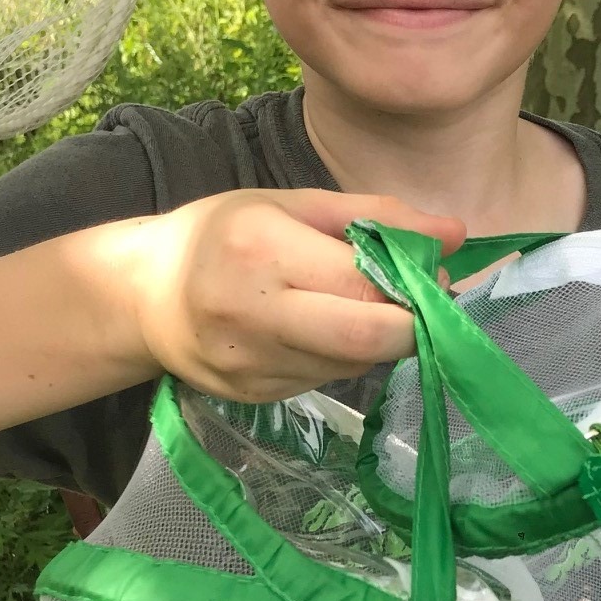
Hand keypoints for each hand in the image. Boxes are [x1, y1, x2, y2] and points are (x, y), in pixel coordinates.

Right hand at [122, 187, 464, 401]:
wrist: (143, 295)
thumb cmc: (223, 234)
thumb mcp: (293, 204)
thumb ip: (377, 216)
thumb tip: (457, 235)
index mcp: (262, 249)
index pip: (365, 282)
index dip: (413, 283)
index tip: (429, 273)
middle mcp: (253, 313)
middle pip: (368, 339)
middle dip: (409, 326)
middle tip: (414, 304)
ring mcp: (250, 364)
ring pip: (352, 365)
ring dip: (371, 340)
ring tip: (348, 307)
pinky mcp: (253, 397)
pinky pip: (323, 380)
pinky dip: (337, 357)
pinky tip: (312, 331)